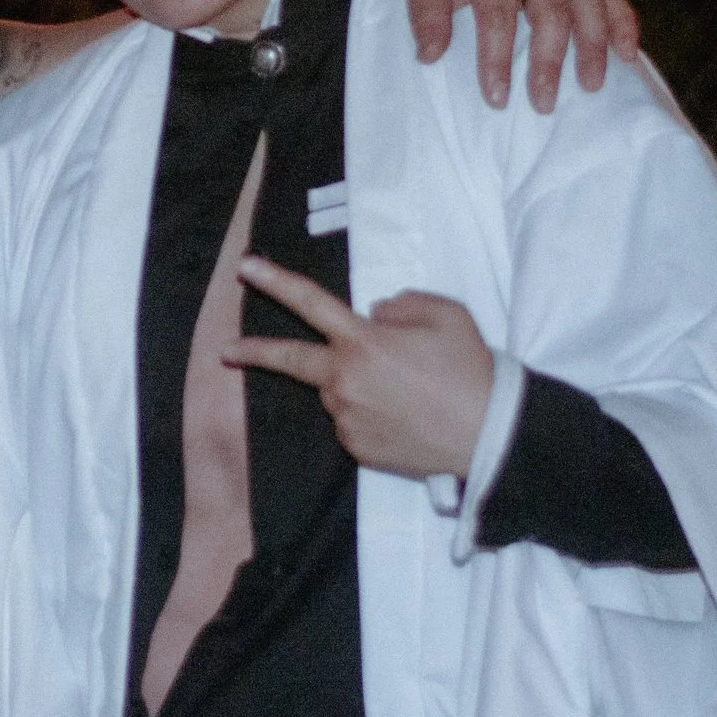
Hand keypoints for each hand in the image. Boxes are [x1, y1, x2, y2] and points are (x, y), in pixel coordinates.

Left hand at [222, 256, 492, 479]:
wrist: (490, 434)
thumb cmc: (470, 370)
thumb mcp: (445, 314)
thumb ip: (400, 305)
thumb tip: (373, 315)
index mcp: (363, 342)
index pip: (309, 303)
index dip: (275, 282)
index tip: (246, 268)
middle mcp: (344, 381)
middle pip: (289, 360)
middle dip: (253, 351)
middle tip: (226, 349)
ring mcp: (346, 418)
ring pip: (336, 391)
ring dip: (355, 384)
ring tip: (406, 391)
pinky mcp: (356, 448)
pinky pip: (353, 420)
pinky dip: (370, 413)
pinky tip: (404, 416)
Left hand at [401, 0, 639, 112]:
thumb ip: (426, 13)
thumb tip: (429, 57)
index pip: (497, 14)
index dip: (497, 58)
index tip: (496, 97)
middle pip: (551, 11)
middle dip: (549, 60)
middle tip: (543, 103)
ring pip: (588, 2)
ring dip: (594, 46)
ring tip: (591, 86)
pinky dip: (622, 22)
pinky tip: (628, 55)